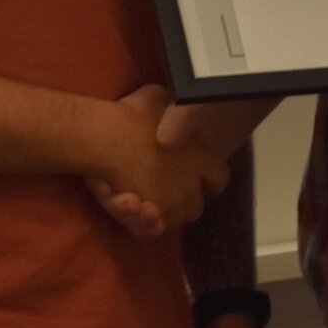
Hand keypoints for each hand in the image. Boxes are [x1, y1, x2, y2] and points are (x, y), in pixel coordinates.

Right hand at [88, 85, 227, 236]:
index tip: (197, 176)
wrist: (107, 138)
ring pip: (175, 220)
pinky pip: (151, 230)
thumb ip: (170, 108)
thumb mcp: (157, 98)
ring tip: (145, 201)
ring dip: (164, 213)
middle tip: (166, 190)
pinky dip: (144, 224)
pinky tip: (133, 206)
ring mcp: (172, 205)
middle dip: (185, 200)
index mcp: (202, 159)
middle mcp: (192, 186)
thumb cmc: (131, 116)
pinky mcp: (149, 218)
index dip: (209, 179)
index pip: (219, 178)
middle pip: (196, 205)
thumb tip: (168, 104)